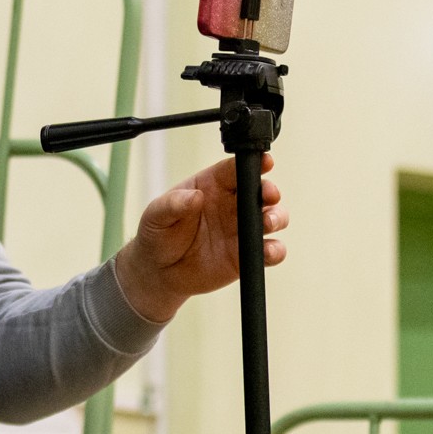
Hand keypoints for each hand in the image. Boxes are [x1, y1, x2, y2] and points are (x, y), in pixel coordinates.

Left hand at [113, 154, 288, 323]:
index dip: (253, 163)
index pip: (235, 169)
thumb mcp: (156, 215)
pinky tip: (268, 251)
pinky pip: (270, 250)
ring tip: (267, 223)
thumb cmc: (158, 235)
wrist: (159, 271)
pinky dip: (275, 250)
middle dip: (269, 190)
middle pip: (260, 191)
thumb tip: (195, 196)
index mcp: (212, 185)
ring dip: (276, 217)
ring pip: (272, 217)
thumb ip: (173, 204)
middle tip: (269, 195)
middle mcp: (232, 204)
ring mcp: (242, 229)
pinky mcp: (246, 255)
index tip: (264, 162)